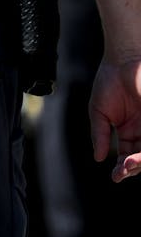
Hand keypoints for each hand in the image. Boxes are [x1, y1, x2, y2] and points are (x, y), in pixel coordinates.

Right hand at [89, 58, 140, 181]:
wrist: (123, 61)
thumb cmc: (108, 82)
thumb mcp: (98, 112)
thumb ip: (100, 135)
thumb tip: (99, 158)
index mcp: (128, 131)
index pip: (128, 156)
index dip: (122, 167)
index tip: (115, 175)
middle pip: (140, 157)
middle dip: (132, 167)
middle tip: (122, 170)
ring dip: (140, 161)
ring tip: (128, 164)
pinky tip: (136, 156)